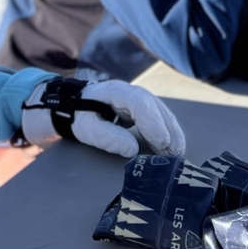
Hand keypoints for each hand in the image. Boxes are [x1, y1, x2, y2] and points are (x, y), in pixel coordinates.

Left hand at [20, 78, 185, 158]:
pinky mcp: (141, 110)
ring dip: (171, 134)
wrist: (71, 108)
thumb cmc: (78, 117)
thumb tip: (132, 150)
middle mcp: (131, 92)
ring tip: (176, 155)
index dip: (154, 126)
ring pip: (162, 114)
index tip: (162, 145)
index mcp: (117, 92)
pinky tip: (170, 148)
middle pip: (157, 109)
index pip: (142, 106)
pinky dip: (166, 133)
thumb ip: (108, 138)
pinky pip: (159, 119)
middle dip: (168, 133)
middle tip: (174, 156)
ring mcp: (138, 99)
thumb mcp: (88, 129)